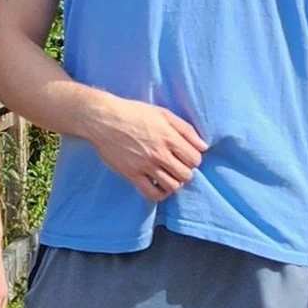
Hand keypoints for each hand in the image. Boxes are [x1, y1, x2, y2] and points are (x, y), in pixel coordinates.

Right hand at [86, 96, 207, 202]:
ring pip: (172, 186)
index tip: (186, 156)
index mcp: (169, 137)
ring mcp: (145, 166)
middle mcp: (159, 153)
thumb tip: (204, 146)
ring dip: (174, 182)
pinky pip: (152, 194)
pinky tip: (158, 185)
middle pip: (186, 175)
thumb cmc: (133, 113)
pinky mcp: (132, 175)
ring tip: (168, 175)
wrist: (103, 119)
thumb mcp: (163, 114)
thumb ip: (186, 130)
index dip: (194, 159)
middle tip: (177, 165)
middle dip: (185, 171)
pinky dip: (160, 193)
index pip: (195, 159)